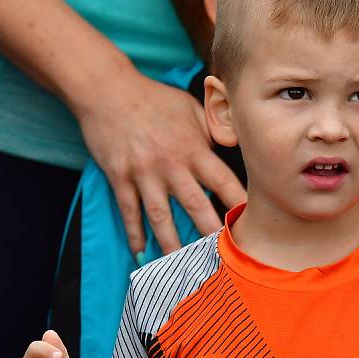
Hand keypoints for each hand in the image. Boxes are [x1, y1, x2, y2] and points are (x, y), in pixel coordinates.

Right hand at [73, 64, 245, 254]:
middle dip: (211, 235)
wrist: (105, 90)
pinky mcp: (119, 178)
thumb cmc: (152, 98)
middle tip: (223, 260)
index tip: (253, 223)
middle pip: (195, 206)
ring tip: (182, 268)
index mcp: (193, 148)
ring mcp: (144, 174)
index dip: (238, 203)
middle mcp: (171, 164)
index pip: (223, 181)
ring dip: (172, 245)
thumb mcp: (190, 107)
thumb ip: (213, 129)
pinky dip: (134, 233)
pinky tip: (141, 252)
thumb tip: (235, 145)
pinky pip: (129, 212)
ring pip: (161, 217)